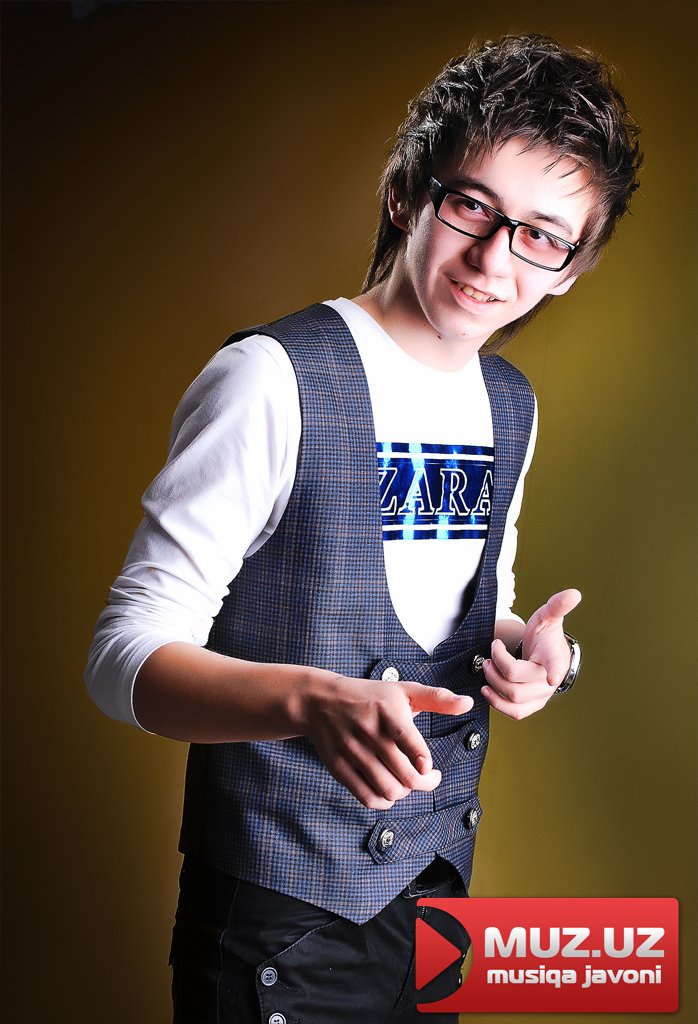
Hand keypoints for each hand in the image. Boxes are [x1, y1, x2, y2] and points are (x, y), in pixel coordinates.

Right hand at [302, 674, 473, 809]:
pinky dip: (383, 802)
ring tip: (408, 781)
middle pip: (403, 774)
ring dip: (404, 793)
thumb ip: (436, 698)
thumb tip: (468, 703)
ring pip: (387, 790)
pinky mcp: (338, 767)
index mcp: (386, 711)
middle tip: (431, 778)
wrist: (318, 700)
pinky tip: (390, 791)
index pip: (406, 738)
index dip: (421, 759)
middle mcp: (368, 731)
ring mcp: (351, 751)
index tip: (429, 767)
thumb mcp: (401, 690)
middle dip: (424, 783)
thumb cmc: (369, 696)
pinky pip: (366, 797)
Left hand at [481, 589, 580, 720]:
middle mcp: (549, 680)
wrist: (545, 654)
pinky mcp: (533, 704)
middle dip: (497, 666)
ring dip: (493, 683)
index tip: (551, 678)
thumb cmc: (545, 635)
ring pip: (513, 698)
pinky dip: (497, 703)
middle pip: (517, 680)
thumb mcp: (548, 617)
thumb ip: (558, 605)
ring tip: (487, 667)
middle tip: (490, 652)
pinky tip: (487, 690)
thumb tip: (575, 593)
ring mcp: (542, 695)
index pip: (557, 665)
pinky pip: (515, 712)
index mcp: (554, 657)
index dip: (555, 672)